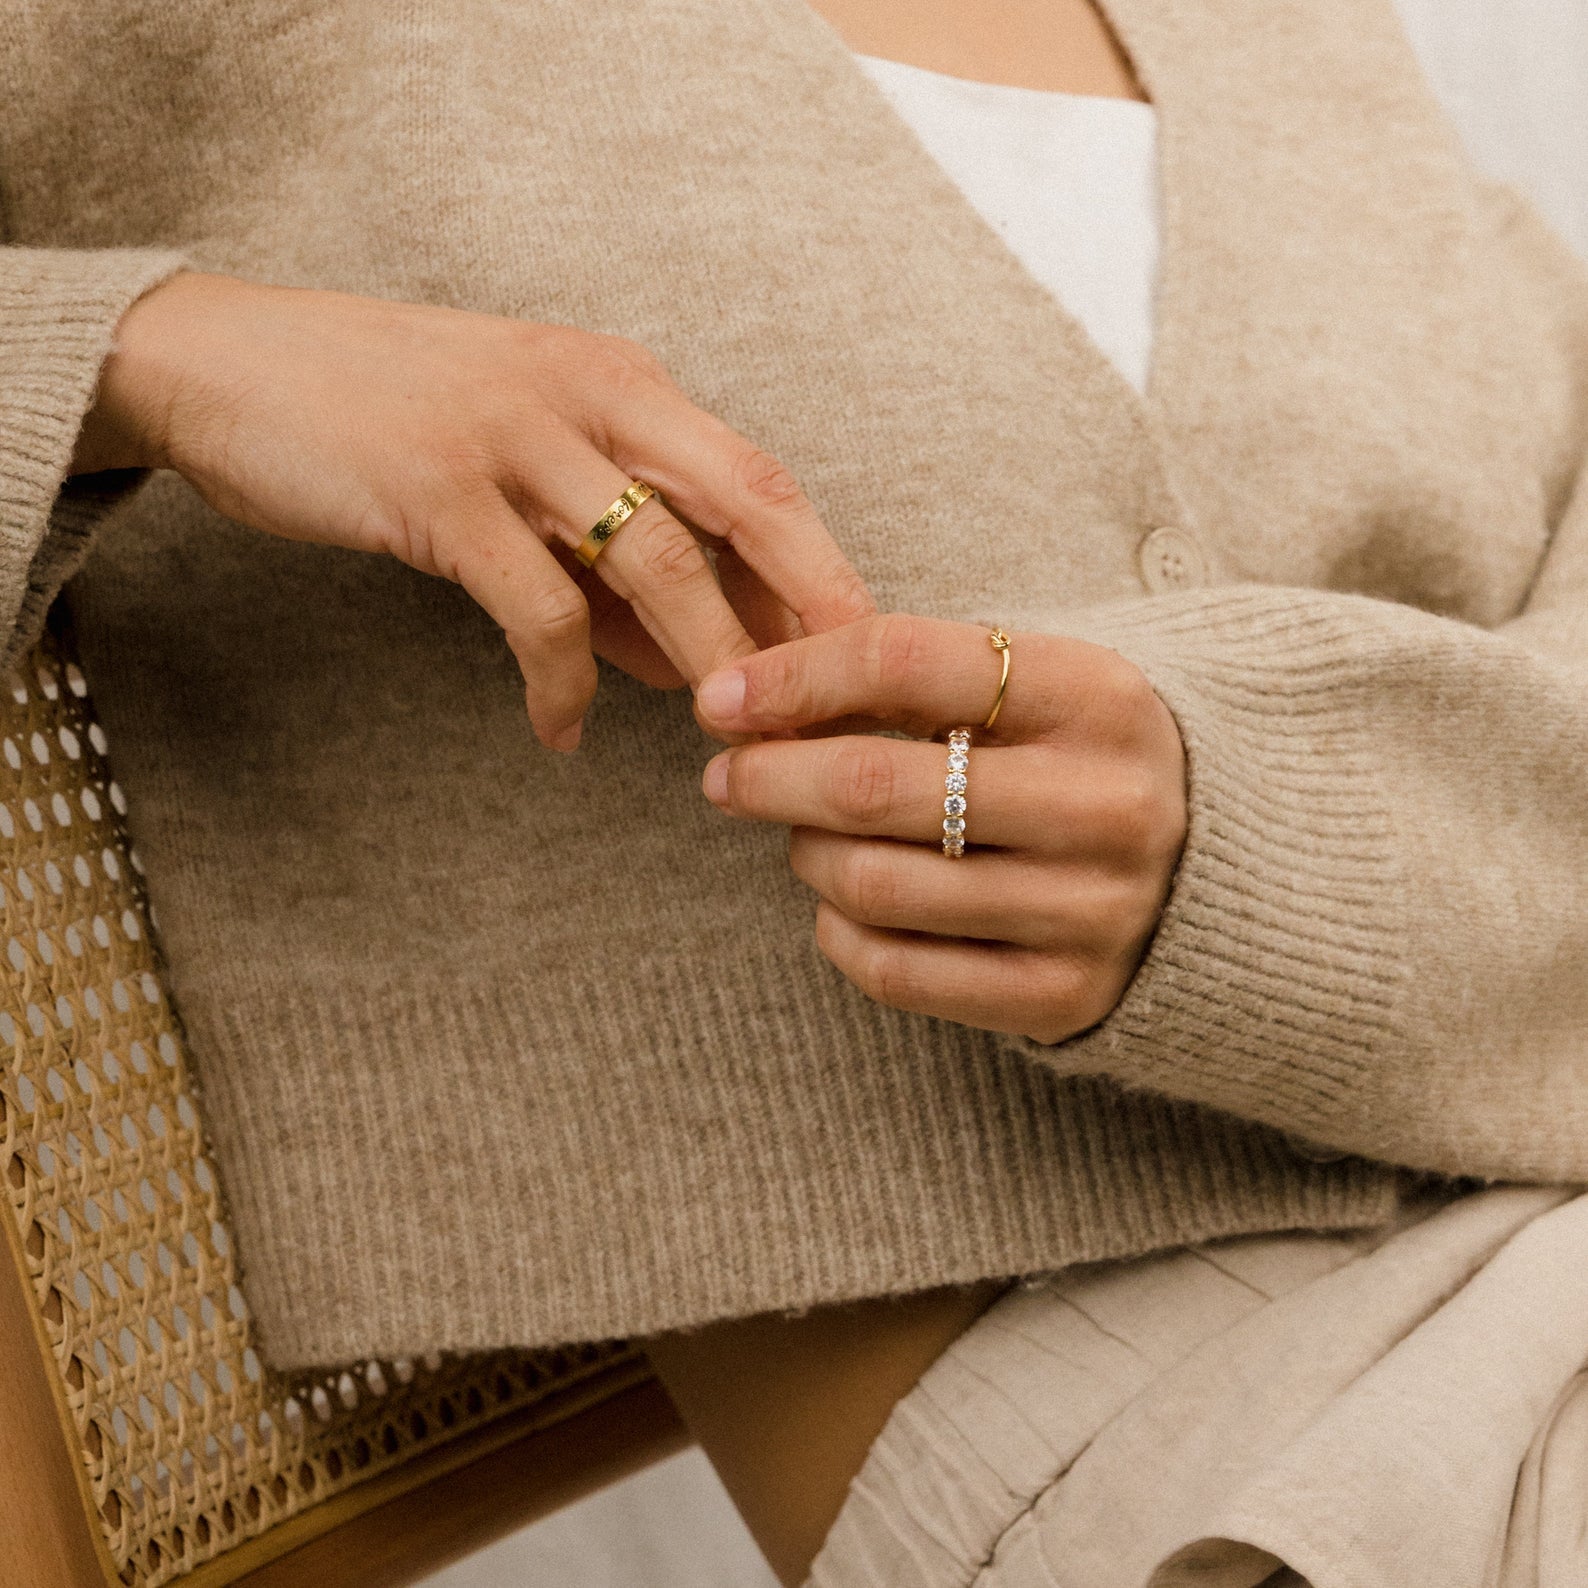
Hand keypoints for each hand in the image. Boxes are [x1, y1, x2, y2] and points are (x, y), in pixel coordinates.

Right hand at [71, 272, 871, 749]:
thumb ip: (611, 562)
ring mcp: (518, 436)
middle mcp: (590, 394)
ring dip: (709, 661)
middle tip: (852, 706)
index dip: (823, 570)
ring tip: (734, 745)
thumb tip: (694, 661)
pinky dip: (562, 682)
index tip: (870, 656)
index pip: (759, 480)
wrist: (227, 364)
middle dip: (811, 608)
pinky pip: (536, 607)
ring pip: (657, 559)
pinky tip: (563, 733)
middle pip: (746, 502)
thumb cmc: (393, 423)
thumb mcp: (526, 478)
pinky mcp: (441, 489)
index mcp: (623, 384)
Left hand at [695, 615, 1186, 1042]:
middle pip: (873, 784)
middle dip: (769, 776)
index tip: (720, 696)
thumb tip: (748, 697)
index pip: (904, 660)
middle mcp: (1104, 804)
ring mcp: (1091, 910)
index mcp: (1097, 695)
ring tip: (805, 836)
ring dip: (807, 854)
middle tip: (725, 775)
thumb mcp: (1037, 688)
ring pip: (873, 884)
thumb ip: (917, 679)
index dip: (791, 677)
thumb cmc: (1083, 760)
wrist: (1220, 872)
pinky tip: (839, 906)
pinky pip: (897, 973)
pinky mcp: (1066, 996)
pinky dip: (837, 934)